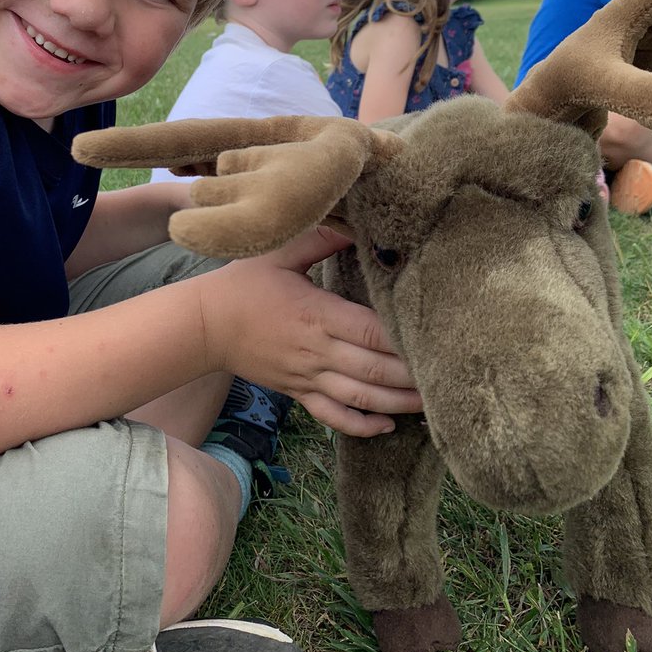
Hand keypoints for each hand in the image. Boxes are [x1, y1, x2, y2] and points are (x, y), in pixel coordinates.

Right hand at [199, 227, 422, 436]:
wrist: (203, 325)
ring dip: (398, 403)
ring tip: (432, 403)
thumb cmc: (243, 283)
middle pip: (375, 371)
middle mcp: (317, 351)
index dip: (404, 341)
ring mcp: (307, 377)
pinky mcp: (297, 393)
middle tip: (448, 377)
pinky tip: (388, 425)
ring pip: (361, 398)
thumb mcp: (280, 251)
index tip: (435, 340)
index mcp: (317, 314)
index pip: (370, 332)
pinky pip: (333, 416)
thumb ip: (322, 238)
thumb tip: (359, 225)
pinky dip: (362, 425)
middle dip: (413, 377)